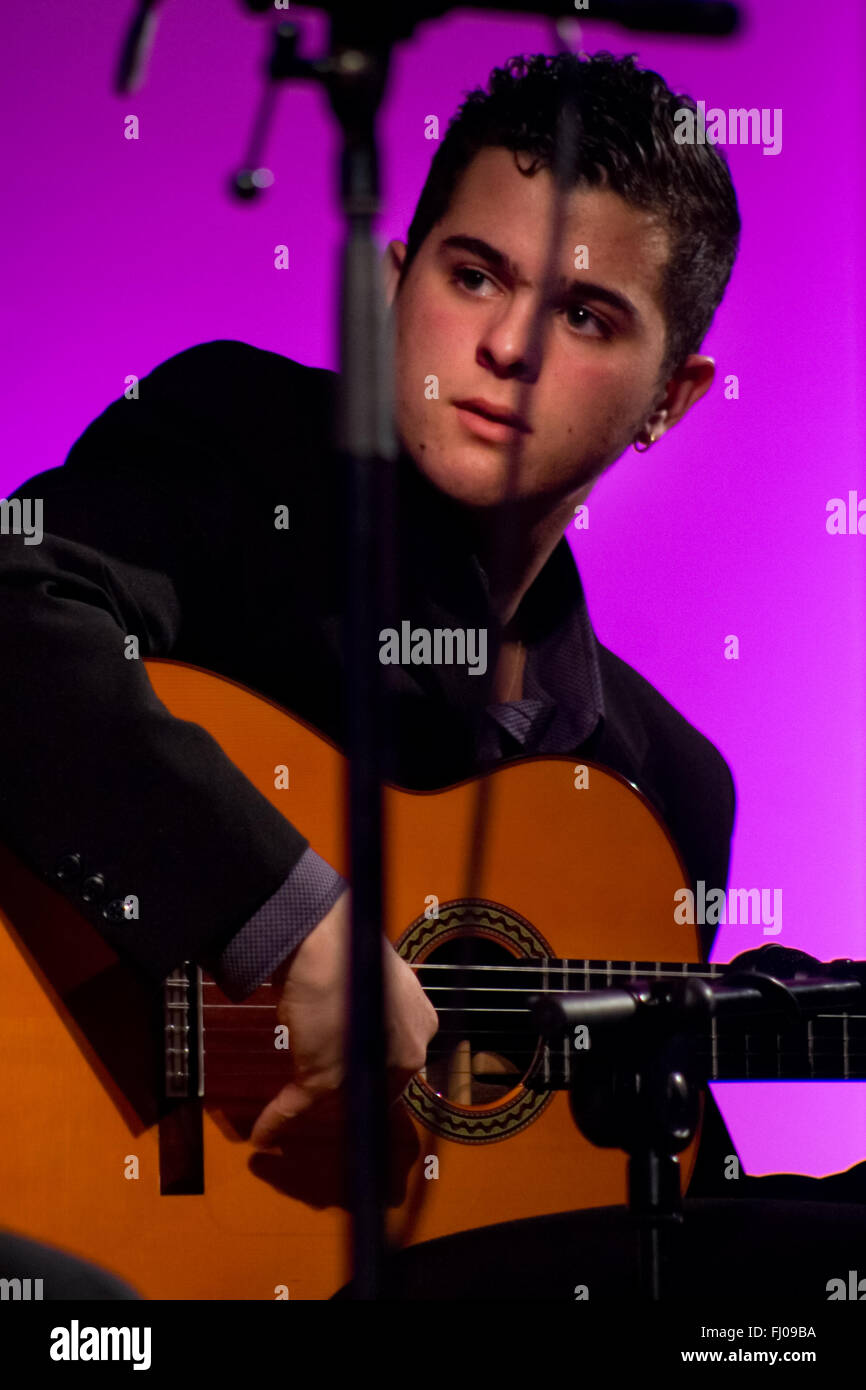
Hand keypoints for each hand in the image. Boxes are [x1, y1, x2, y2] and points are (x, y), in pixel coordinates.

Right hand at [249, 888, 437, 1148]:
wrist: (325, 939)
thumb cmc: (351, 947)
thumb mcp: (376, 975)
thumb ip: (377, 1003)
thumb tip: (355, 1012)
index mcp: (422, 1023)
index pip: (401, 1058)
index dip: (376, 1063)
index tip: (356, 1064)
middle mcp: (406, 1050)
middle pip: (376, 1079)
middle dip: (349, 1085)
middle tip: (325, 1084)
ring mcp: (368, 1067)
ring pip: (340, 1094)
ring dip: (315, 1101)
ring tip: (293, 1108)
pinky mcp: (326, 1078)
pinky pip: (299, 1105)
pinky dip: (277, 1119)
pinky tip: (264, 1132)